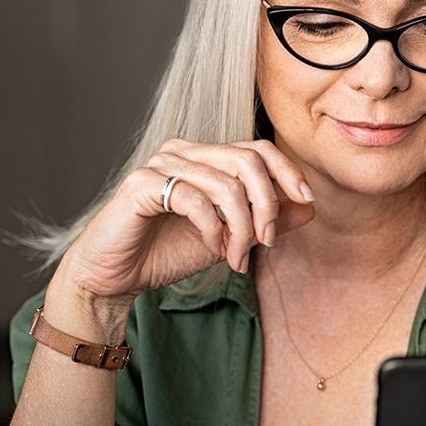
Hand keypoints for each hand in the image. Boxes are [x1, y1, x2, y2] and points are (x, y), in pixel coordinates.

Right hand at [52, 137, 317, 314]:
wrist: (116, 276)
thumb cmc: (167, 252)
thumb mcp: (229, 238)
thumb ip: (266, 220)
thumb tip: (309, 206)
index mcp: (204, 157)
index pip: (257, 148)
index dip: (287, 171)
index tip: (306, 200)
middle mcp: (183, 151)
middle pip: (247, 160)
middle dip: (267, 205)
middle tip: (266, 243)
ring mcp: (160, 164)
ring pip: (225, 183)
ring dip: (241, 227)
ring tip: (236, 257)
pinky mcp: (141, 184)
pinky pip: (194, 198)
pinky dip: (213, 228)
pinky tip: (213, 248)